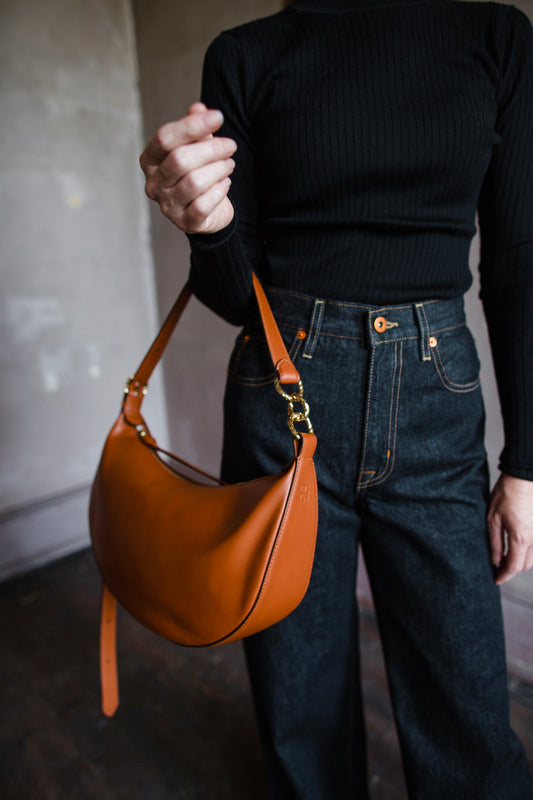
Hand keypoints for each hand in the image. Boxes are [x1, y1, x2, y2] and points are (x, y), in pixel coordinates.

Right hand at [139, 102, 235, 233]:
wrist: (207, 211)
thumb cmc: (198, 172)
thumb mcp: (196, 147)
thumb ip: (196, 128)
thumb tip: (198, 108)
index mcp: (150, 160)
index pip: (165, 138)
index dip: (192, 125)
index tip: (218, 117)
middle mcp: (154, 184)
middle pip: (180, 160)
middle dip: (211, 149)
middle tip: (231, 145)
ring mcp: (167, 205)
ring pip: (193, 182)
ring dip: (218, 170)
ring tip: (230, 164)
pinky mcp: (184, 223)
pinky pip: (203, 205)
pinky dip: (219, 191)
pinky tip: (225, 184)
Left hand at [488, 473, 532, 584]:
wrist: (524, 477)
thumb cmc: (506, 494)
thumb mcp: (493, 518)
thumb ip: (494, 542)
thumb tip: (495, 560)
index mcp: (520, 538)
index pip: (513, 566)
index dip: (504, 575)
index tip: (496, 579)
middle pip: (525, 565)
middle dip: (512, 570)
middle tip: (499, 569)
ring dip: (521, 561)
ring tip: (506, 558)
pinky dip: (528, 551)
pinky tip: (518, 547)